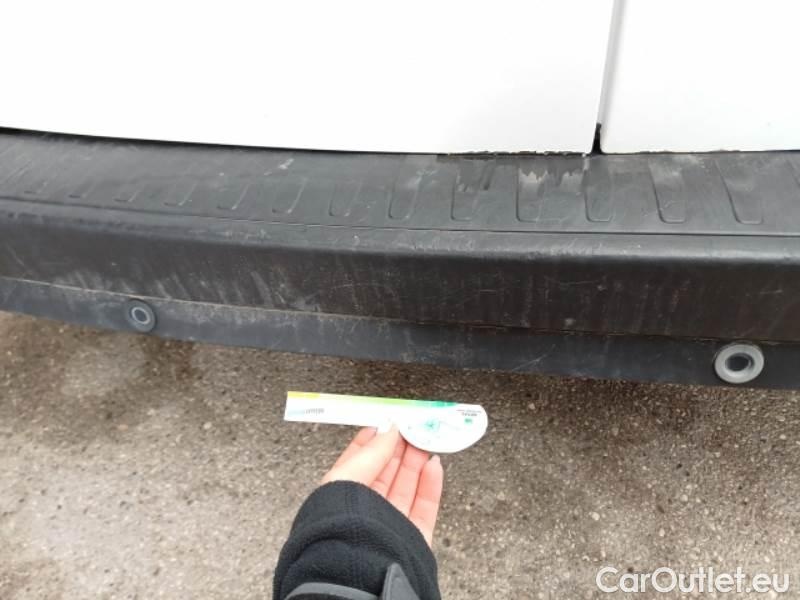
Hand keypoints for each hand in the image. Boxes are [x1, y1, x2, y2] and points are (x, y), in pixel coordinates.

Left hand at [321, 426, 443, 546]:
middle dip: (399, 448)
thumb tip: (390, 430)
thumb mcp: (347, 476)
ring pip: (407, 486)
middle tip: (413, 428)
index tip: (388, 423)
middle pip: (386, 472)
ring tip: (426, 440)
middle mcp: (365, 511)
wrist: (359, 567)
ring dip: (417, 461)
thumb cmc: (340, 524)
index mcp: (340, 497)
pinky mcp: (413, 537)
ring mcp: (390, 523)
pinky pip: (426, 506)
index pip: (358, 462)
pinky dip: (432, 484)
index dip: (373, 441)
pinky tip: (434, 466)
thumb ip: (372, 453)